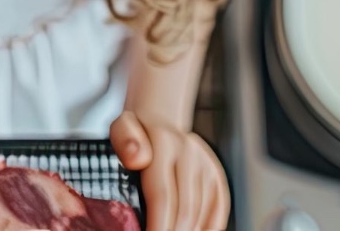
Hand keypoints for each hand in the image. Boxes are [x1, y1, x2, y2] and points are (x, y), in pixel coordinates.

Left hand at [111, 110, 229, 230]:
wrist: (160, 120)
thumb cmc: (136, 134)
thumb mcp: (121, 129)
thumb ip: (125, 141)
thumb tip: (137, 159)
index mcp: (164, 144)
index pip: (163, 196)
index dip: (158, 226)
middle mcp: (190, 154)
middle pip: (185, 210)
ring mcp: (206, 165)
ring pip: (201, 213)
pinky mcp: (216, 175)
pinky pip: (218, 209)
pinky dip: (206, 227)